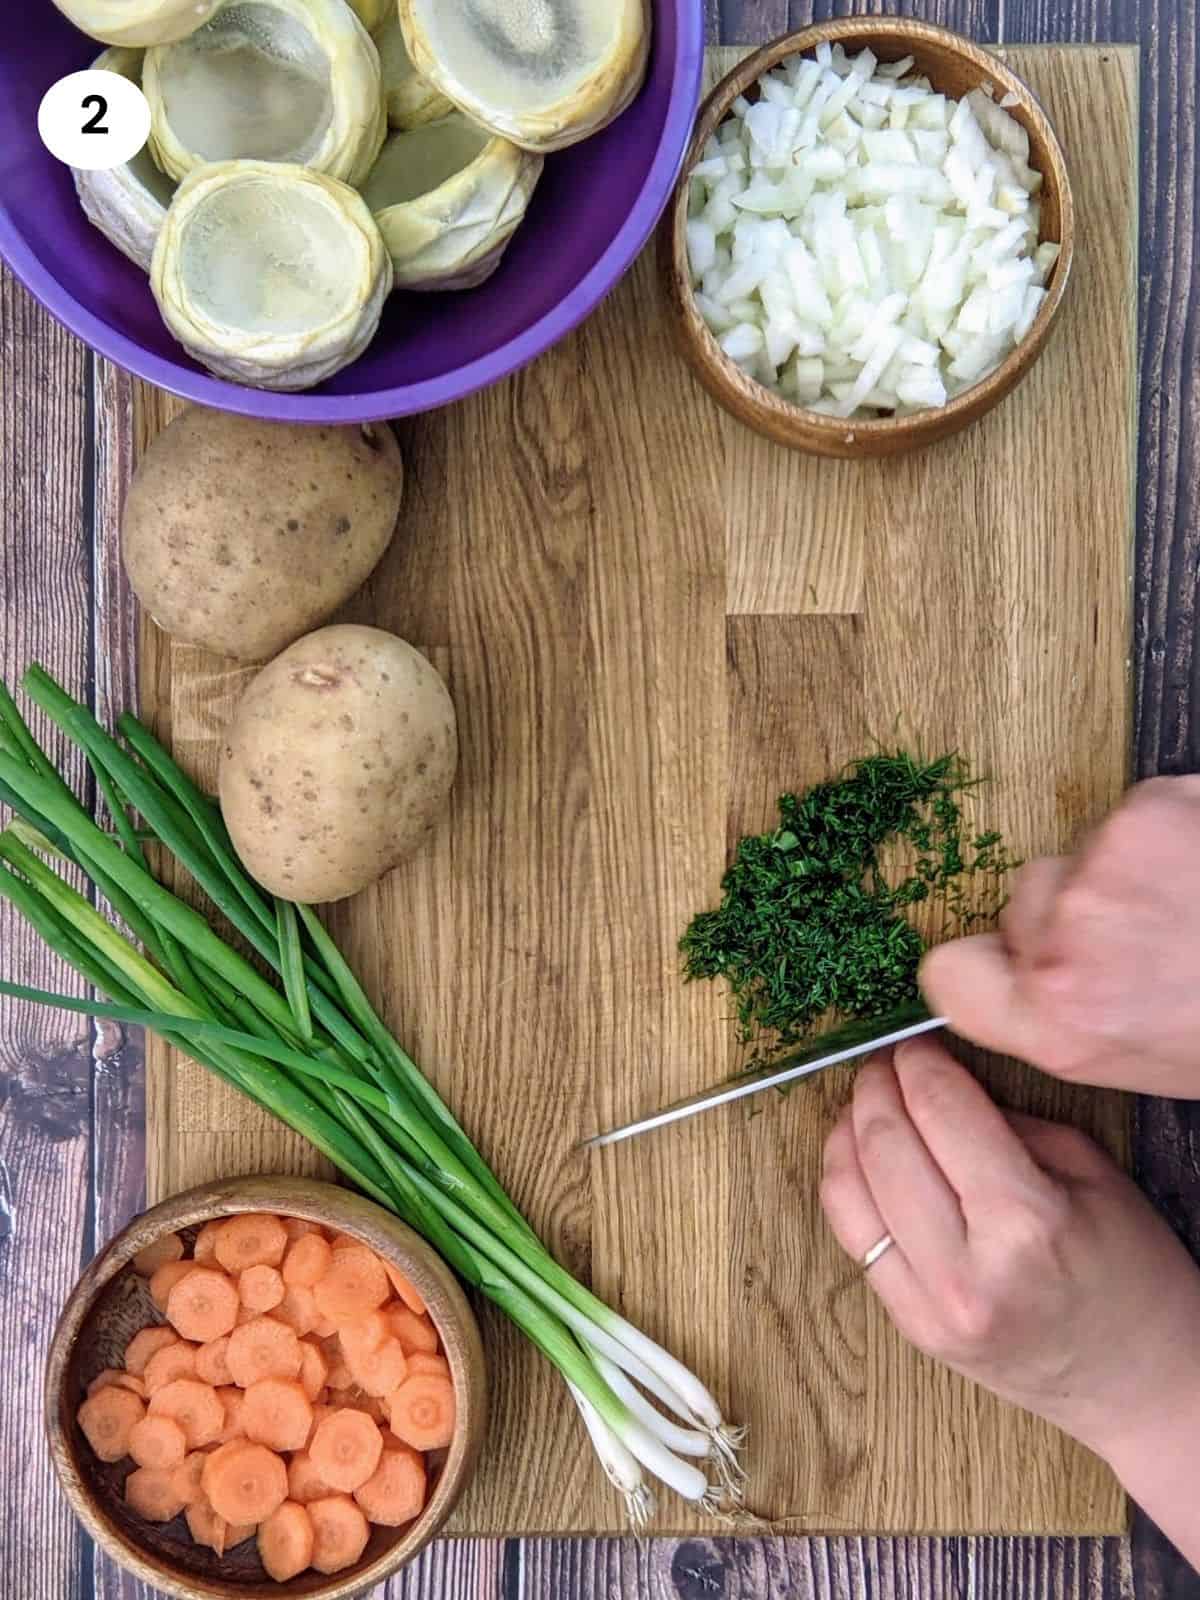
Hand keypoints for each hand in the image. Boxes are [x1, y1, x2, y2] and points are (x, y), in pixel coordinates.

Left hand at [820, 1037, 1199, 1461]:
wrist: (1139, 1382)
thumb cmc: (1131, 1272)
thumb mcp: (1091, 1173)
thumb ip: (1007, 1121)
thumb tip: (936, 1081)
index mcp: (1026, 1222)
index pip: (942, 1111)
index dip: (919, 1063)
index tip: (915, 1045)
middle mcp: (967, 1269)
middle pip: (885, 1145)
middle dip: (877, 1088)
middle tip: (885, 1065)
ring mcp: (930, 1307)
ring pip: (850, 1192)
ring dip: (847, 1131)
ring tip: (866, 1104)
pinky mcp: (911, 1328)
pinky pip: (852, 1238)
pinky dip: (845, 1184)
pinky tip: (858, 1156)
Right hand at [920, 776, 1199, 1095]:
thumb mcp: (1152, 1063)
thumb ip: (1070, 1021)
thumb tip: (1032, 981)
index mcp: (1061, 1023)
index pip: (948, 976)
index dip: (989, 963)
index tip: (1022, 961)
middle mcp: (1066, 945)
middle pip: (1024, 904)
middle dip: (1076, 914)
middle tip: (1158, 941)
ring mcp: (1104, 870)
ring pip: (1083, 854)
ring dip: (1130, 871)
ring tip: (1197, 902)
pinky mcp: (1149, 809)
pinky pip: (1135, 812)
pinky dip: (1173, 829)